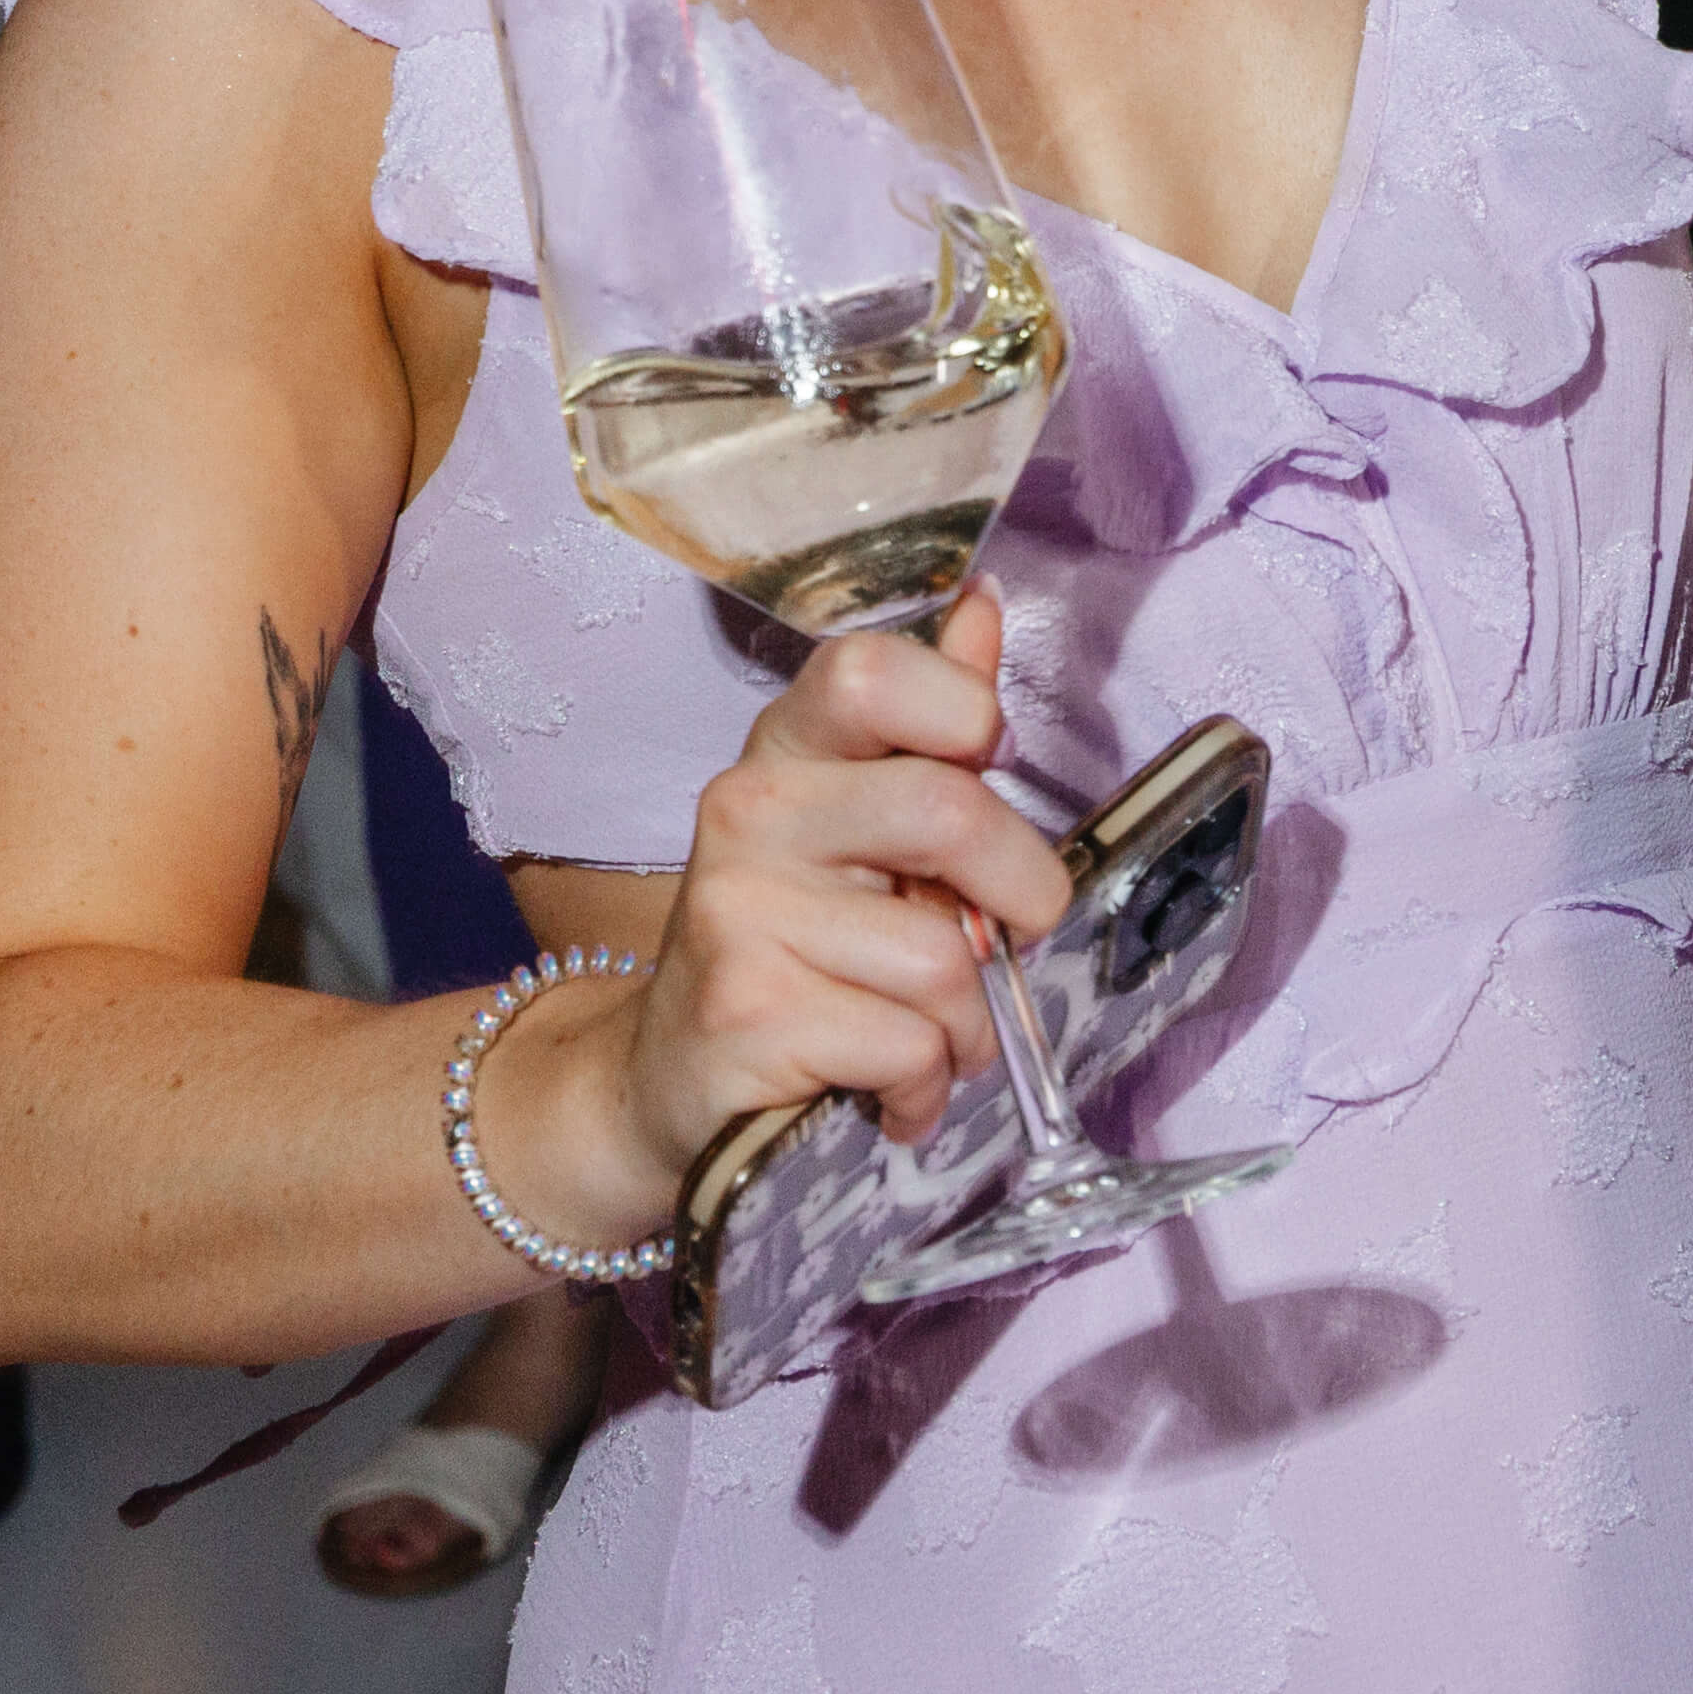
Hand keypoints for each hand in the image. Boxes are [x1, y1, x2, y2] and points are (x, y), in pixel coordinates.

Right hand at [618, 582, 1072, 1167]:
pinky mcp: (749, 1013)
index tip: (981, 778)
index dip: (964, 717)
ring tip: (930, 1039)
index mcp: (787, 747)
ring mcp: (741, 912)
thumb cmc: (791, 943)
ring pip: (943, 961)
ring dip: (971, 1027)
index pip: (874, 671)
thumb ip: (928, 724)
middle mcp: (750, 809)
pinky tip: (891, 1090)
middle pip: (946, 813)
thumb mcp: (851, 823)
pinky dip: (927, 1087)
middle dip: (1024, 894)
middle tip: (1012, 939)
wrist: (669, 1079)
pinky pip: (910, 1047)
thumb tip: (983, 603)